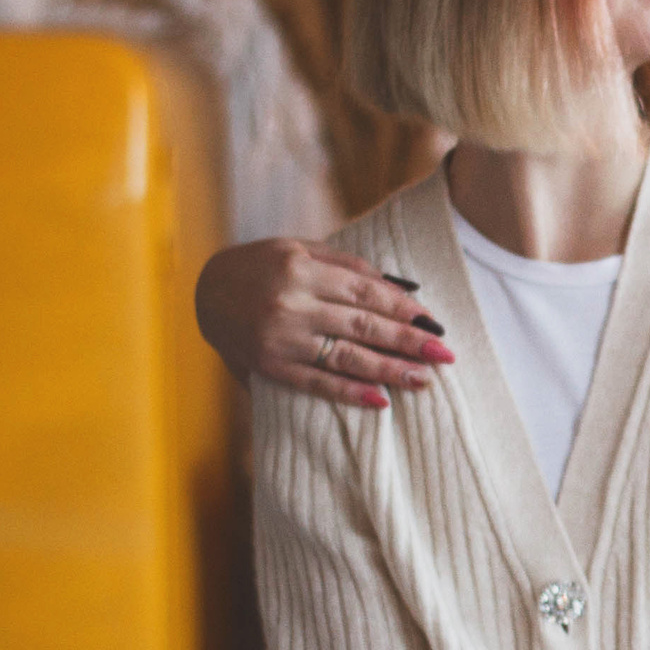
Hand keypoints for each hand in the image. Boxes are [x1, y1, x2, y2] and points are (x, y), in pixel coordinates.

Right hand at [195, 237, 454, 407]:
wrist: (205, 292)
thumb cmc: (262, 265)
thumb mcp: (300, 249)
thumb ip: (348, 265)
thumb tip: (403, 287)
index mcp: (301, 269)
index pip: (366, 291)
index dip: (403, 308)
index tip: (433, 322)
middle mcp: (291, 304)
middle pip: (363, 325)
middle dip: (408, 342)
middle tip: (444, 354)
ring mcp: (280, 338)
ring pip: (346, 357)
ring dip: (389, 370)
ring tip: (423, 379)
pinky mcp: (271, 367)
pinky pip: (317, 383)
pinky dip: (350, 393)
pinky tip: (381, 400)